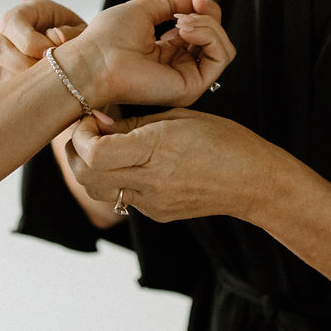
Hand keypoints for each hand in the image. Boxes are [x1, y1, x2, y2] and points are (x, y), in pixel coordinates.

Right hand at [0, 0, 86, 84]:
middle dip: (26, 65)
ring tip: (48, 82)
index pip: (11, 22)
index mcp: (25, 10)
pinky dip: (21, 92)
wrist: (75, 53)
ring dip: (24, 80)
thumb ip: (73, 33)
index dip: (30, 42)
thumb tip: (56, 37)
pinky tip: (40, 90)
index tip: (52, 54)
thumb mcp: (83, 32)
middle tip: (51, 74)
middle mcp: (4, 30)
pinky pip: (1, 86)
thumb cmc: (79, 39)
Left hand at [56, 0, 235, 108]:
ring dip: (208, 25)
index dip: (203, 10)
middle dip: (208, 15)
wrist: (92, 61)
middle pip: (216, 38)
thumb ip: (175, 2)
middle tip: (188, 9)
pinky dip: (209, 36)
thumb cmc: (107, 37)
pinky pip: (220, 57)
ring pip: (223, 47)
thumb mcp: (146, 8)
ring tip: (181, 22)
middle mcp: (179, 67)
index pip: (202, 31)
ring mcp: (186, 79)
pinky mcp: (191, 88)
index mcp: (168, 52)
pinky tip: (184, 30)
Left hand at [65, 108, 281, 222]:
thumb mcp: (178, 117)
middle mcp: (150, 181)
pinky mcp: (157, 214)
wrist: (253, 181)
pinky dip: (116, 180)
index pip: (94, 152)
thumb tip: (97, 121)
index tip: (89, 121)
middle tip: (87, 134)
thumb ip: (134, 122)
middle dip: (76, 152)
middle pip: (85, 176)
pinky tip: (132, 164)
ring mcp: (152, 203)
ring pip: (98, 191)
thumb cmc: (223, 139)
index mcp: (156, 149)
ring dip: (91, 169)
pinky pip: (122, 198)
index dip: (81, 135)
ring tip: (105, 149)